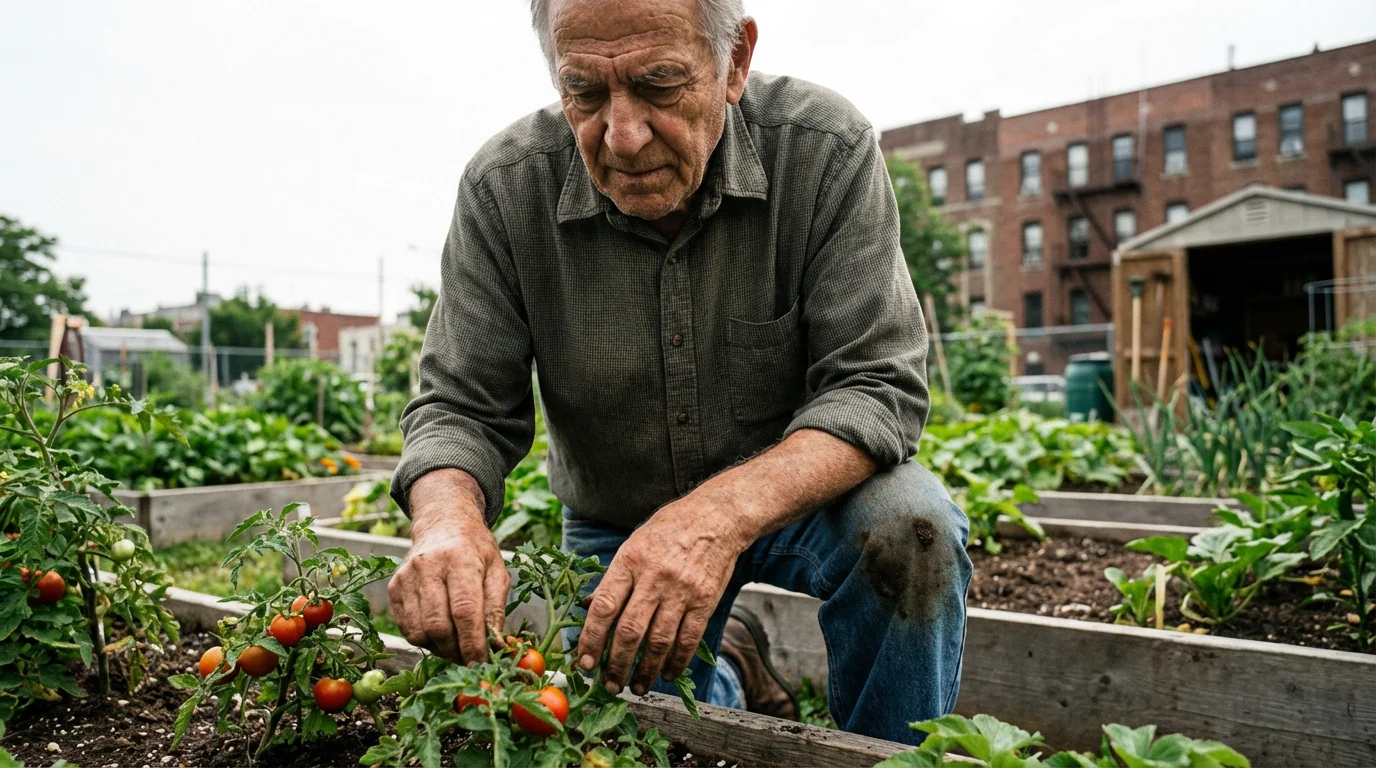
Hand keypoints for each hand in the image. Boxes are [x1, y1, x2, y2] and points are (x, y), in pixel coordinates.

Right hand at [389, 469, 508, 663]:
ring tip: (457, 645)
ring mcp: (406, 577)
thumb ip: (497, 608)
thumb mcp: (497, 571)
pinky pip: (406, 628)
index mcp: (459, 558)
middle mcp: (428, 566)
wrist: (443, 523)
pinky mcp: (394, 587)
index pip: (464, 610)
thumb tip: (496, 646)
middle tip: (470, 658)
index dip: (473, 642)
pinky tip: (440, 633)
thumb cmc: (475, 550)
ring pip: (419, 632)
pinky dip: (425, 640)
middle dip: (456, 651)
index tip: (483, 662)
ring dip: (440, 649)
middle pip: (437, 625)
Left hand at [575, 495, 748, 695]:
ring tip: (636, 686)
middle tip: (610, 685)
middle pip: (630, 631)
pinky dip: (676, 661)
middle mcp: (655, 577)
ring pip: (659, 642)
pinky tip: (667, 673)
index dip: (591, 639)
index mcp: (630, 561)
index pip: (604, 607)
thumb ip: (615, 578)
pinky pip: (688, 639)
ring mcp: (682, 590)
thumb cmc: (669, 529)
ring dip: (645, 670)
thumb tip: (590, 608)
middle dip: (616, 664)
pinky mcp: (705, 601)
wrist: (716, 518)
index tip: (585, 662)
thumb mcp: (634, 544)